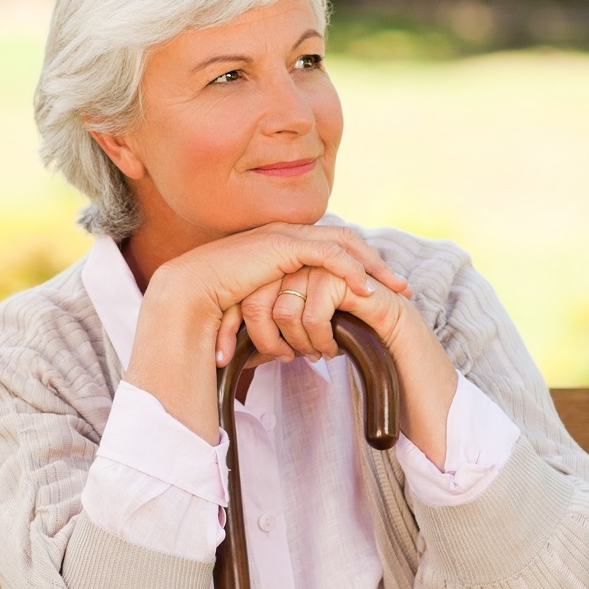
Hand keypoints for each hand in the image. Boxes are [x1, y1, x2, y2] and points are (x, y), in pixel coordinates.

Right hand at [128, 224, 410, 440]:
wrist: (186, 299)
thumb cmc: (215, 311)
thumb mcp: (257, 315)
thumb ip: (278, 321)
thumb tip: (293, 352)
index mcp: (280, 248)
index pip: (330, 250)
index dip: (359, 268)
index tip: (383, 292)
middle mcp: (284, 236)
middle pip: (344, 241)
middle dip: (376, 264)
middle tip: (402, 289)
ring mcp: (283, 236)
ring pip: (342, 243)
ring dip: (372, 266)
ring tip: (394, 290)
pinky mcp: (280, 244)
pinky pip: (326, 253)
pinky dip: (349, 269)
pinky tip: (366, 289)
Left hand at [234, 266, 460, 462]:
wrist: (405, 362)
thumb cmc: (354, 353)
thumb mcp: (300, 345)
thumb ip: (268, 337)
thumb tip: (223, 353)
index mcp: (291, 275)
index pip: (244, 294)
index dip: (231, 327)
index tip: (223, 359)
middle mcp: (307, 264)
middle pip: (257, 296)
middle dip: (263, 337)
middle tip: (284, 358)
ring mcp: (331, 267)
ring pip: (285, 303)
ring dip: (297, 339)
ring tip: (317, 353)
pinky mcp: (353, 278)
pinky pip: (316, 306)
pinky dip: (319, 335)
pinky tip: (333, 349)